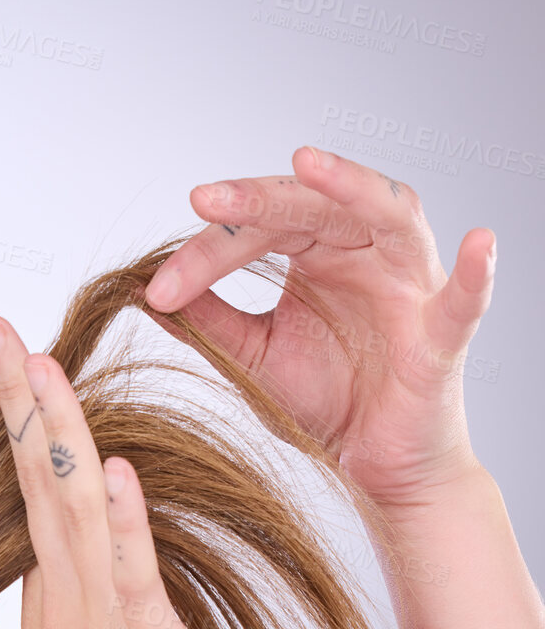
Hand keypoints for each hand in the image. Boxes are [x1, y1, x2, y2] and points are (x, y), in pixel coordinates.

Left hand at [141, 145, 495, 508]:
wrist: (374, 466)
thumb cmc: (323, 399)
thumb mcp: (251, 354)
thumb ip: (209, 320)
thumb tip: (147, 288)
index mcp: (318, 253)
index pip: (259, 228)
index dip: (206, 253)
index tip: (158, 288)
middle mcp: (365, 255)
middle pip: (313, 206)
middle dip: (257, 199)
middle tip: (204, 197)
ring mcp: (408, 288)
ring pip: (389, 217)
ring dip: (350, 187)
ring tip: (309, 163)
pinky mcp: (440, 338)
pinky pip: (463, 301)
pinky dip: (476, 274)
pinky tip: (480, 243)